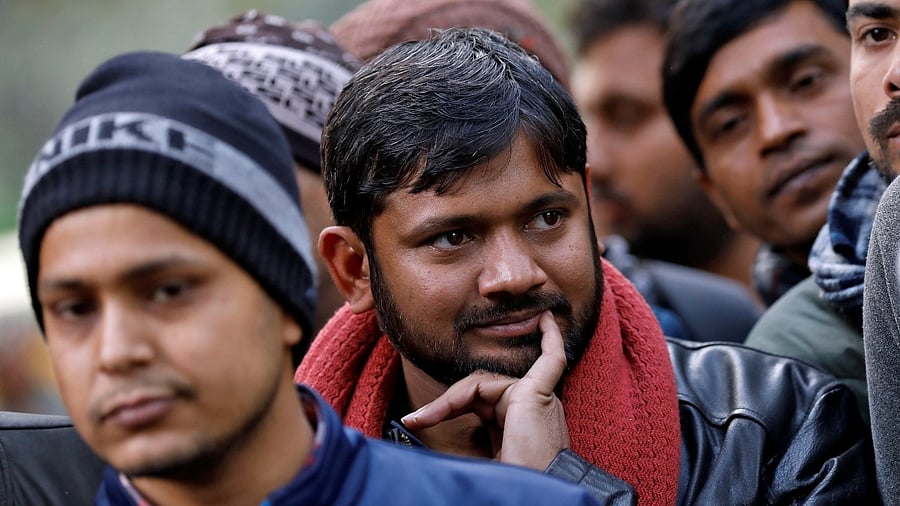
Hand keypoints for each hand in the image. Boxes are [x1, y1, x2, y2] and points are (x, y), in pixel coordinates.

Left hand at [401, 311, 569, 469]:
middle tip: (415, 421)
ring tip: (425, 419)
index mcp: (520, 424)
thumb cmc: (512, 483)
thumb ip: (465, 444)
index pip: (478, 400)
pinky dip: (550, 338)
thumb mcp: (480, 461)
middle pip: (479, 389)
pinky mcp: (539, 393)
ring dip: (450, 399)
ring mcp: (538, 399)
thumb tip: (425, 443)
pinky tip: (544, 321)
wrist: (531, 497)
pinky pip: (549, 359)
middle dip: (445, 403)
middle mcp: (533, 409)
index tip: (412, 422)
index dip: (445, 408)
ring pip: (484, 383)